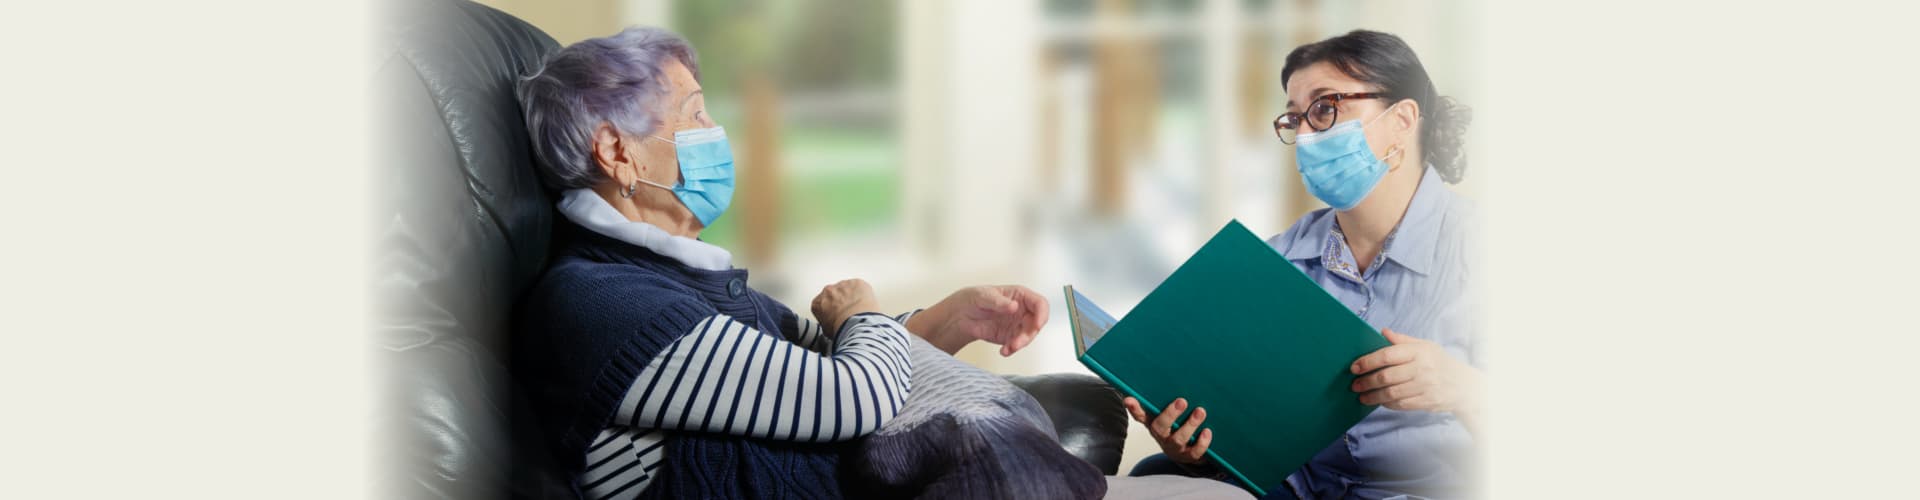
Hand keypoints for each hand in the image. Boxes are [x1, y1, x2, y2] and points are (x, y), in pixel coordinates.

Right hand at [810, 278, 880, 332]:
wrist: (857, 324)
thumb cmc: (842, 329)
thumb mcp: (827, 332)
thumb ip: (827, 323)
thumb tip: (833, 327)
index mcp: (817, 303)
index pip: (822, 305)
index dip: (831, 311)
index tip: (837, 316)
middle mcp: (828, 291)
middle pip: (835, 295)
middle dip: (842, 302)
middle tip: (850, 314)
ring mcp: (843, 285)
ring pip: (848, 290)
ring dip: (853, 297)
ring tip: (860, 311)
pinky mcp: (857, 283)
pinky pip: (861, 287)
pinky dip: (864, 294)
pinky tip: (866, 305)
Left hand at [906, 285, 1048, 355]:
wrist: (960, 315)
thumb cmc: (973, 298)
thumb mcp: (984, 296)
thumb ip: (999, 302)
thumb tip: (1014, 306)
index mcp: (1020, 295)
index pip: (1040, 304)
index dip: (1042, 314)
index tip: (1037, 325)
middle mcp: (1022, 310)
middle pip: (1036, 323)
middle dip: (1029, 335)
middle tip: (1018, 342)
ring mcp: (1017, 324)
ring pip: (1028, 336)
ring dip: (1020, 344)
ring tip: (1008, 348)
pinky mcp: (1009, 336)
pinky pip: (1016, 345)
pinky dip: (1011, 350)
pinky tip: (1003, 351)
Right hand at [1122, 396, 1212, 464]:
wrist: (1188, 452)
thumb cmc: (1176, 428)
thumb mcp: (1168, 414)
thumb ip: (1163, 400)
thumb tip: (1159, 378)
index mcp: (1154, 423)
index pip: (1140, 415)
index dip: (1134, 408)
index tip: (1128, 399)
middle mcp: (1162, 436)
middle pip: (1160, 427)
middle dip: (1170, 414)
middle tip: (1182, 401)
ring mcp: (1175, 447)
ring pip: (1179, 438)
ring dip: (1190, 425)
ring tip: (1200, 412)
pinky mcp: (1189, 455)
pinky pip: (1195, 452)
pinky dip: (1202, 442)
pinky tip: (1207, 432)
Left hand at [1350, 329, 1483, 415]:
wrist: (1464, 385)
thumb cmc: (1440, 362)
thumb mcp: (1425, 346)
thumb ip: (1402, 340)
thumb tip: (1382, 332)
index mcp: (1419, 351)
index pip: (1387, 355)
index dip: (1368, 361)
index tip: (1354, 367)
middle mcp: (1422, 368)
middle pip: (1386, 376)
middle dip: (1366, 382)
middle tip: (1354, 385)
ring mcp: (1425, 387)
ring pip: (1391, 393)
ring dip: (1373, 396)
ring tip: (1362, 396)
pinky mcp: (1427, 401)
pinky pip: (1401, 404)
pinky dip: (1387, 403)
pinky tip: (1379, 401)